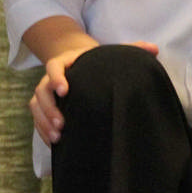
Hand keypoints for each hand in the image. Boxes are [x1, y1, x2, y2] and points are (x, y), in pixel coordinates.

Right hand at [29, 37, 156, 143]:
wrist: (81, 63)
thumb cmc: (98, 61)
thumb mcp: (112, 53)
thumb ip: (131, 49)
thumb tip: (155, 48)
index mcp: (66, 61)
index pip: (54, 67)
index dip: (56, 78)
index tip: (64, 90)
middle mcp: (51, 76)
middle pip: (42, 90)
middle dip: (49, 108)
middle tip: (62, 124)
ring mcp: (45, 91)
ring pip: (36, 105)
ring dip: (44, 122)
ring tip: (58, 137)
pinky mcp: (44, 106)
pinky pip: (37, 118)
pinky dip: (43, 130)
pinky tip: (55, 144)